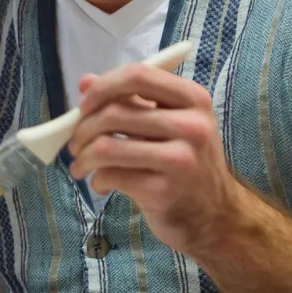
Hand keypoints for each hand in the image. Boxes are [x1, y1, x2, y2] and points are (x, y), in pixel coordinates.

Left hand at [68, 63, 241, 255]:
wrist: (216, 217)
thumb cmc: (186, 165)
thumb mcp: (168, 124)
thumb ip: (129, 100)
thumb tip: (85, 82)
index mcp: (193, 99)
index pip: (138, 75)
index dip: (103, 87)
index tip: (84, 105)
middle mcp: (191, 125)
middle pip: (115, 112)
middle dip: (83, 129)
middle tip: (75, 143)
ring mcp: (180, 159)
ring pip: (106, 146)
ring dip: (83, 157)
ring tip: (80, 166)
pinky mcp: (164, 191)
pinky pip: (111, 175)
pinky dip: (97, 180)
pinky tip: (101, 184)